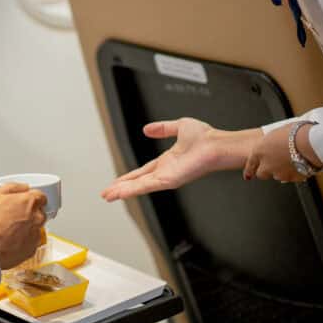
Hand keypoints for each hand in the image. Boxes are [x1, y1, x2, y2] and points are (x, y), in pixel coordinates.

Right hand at [0, 184, 46, 269]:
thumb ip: (13, 187)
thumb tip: (23, 187)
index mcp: (29, 202)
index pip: (41, 196)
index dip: (32, 199)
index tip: (26, 202)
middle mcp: (37, 218)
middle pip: (40, 213)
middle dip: (30, 213)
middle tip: (14, 217)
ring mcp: (36, 234)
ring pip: (36, 228)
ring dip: (27, 228)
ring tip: (10, 231)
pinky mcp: (32, 249)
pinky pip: (32, 243)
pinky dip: (24, 241)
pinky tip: (11, 241)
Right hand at [101, 118, 227, 201]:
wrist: (215, 144)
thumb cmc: (206, 137)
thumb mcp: (179, 126)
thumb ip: (163, 128)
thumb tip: (147, 129)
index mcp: (168, 160)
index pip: (144, 171)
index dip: (130, 177)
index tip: (117, 181)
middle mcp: (166, 171)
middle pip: (138, 181)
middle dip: (122, 188)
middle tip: (107, 194)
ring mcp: (167, 177)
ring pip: (139, 186)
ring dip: (123, 191)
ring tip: (108, 196)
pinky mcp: (168, 180)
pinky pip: (146, 186)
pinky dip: (132, 190)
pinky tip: (120, 193)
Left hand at [243, 123, 316, 182]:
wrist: (310, 143)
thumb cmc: (296, 133)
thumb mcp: (277, 133)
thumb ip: (272, 143)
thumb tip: (274, 144)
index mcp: (260, 150)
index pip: (250, 164)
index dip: (249, 171)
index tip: (248, 176)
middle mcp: (266, 164)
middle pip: (261, 174)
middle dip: (267, 171)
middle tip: (275, 165)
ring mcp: (278, 173)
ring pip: (277, 176)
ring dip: (281, 171)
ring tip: (292, 161)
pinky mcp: (291, 179)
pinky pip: (290, 178)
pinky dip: (293, 173)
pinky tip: (300, 164)